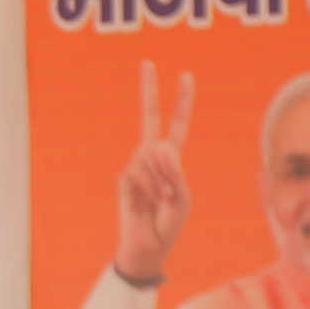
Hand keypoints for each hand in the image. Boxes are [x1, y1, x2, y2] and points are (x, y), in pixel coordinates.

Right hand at [114, 60, 192, 284]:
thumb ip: (174, 171)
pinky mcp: (124, 179)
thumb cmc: (168, 224)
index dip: (181, 103)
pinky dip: (149, 188)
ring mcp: (135, 166)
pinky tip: (147, 203)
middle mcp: (151, 157)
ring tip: (159, 201)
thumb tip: (156, 145)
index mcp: (171, 160)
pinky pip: (140, 172)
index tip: (185, 77)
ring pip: (150, 156)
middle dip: (149, 91)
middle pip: (148, 119)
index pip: (177, 125)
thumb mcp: (182, 197)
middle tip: (147, 61)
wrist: (147, 247)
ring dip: (160, 180)